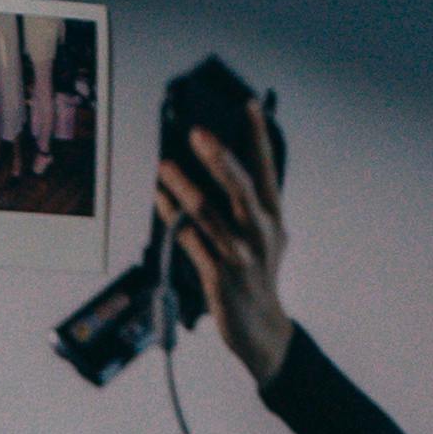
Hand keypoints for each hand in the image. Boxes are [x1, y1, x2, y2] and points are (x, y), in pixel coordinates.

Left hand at [161, 97, 290, 386]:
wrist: (260, 328)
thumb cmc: (258, 274)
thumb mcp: (267, 235)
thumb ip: (251, 205)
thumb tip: (225, 169)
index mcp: (272, 216)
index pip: (267, 168)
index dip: (258, 136)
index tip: (248, 105)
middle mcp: (259, 232)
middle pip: (240, 187)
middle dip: (218, 158)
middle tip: (197, 133)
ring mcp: (238, 255)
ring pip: (208, 214)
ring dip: (183, 188)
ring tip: (164, 167)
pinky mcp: (217, 276)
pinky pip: (190, 242)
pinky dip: (173, 219)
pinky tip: (160, 201)